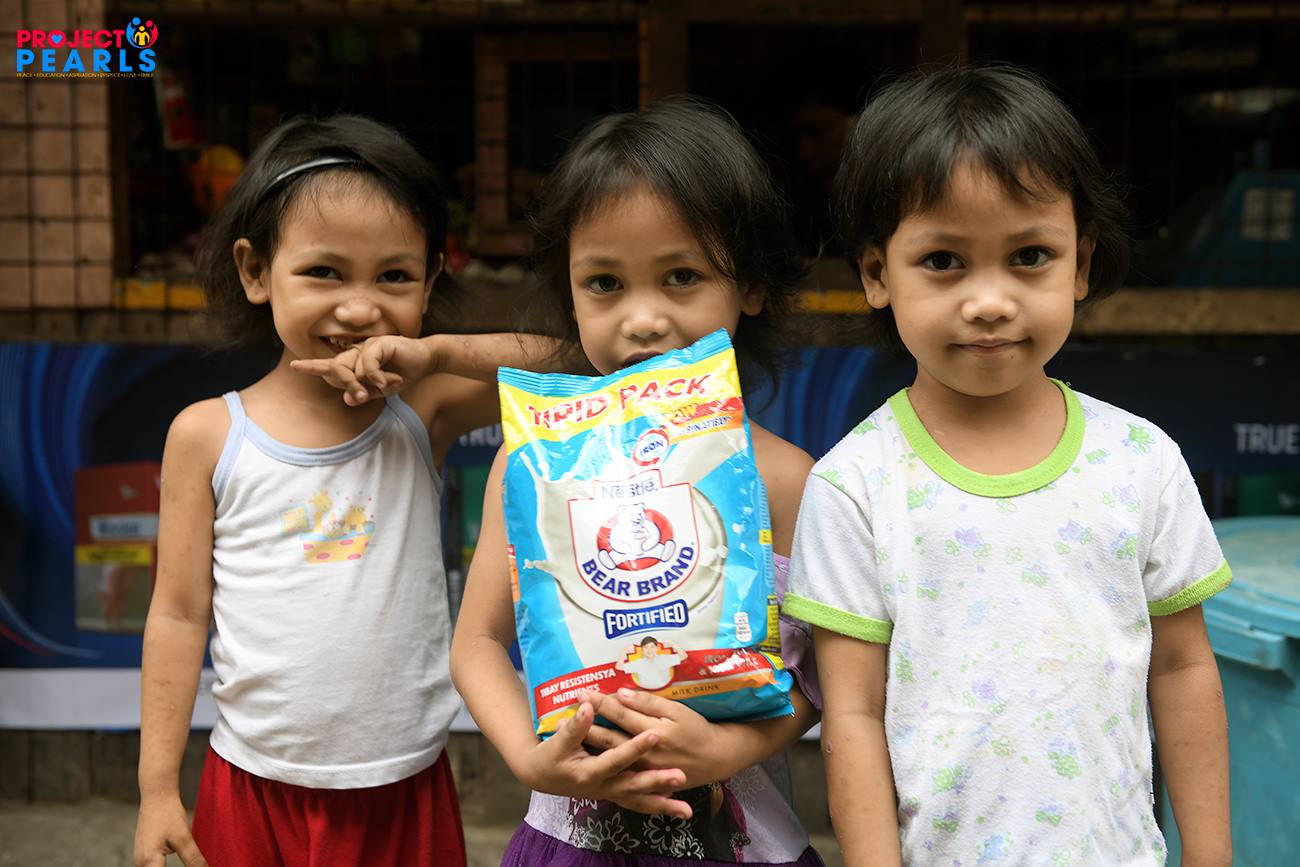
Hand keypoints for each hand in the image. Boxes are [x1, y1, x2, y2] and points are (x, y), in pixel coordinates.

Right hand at [134, 795, 207, 866]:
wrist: (157, 796)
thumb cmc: (168, 814)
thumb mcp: (184, 838)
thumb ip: (194, 859)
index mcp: (149, 862)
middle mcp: (141, 864)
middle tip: (197, 866)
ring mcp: (141, 859)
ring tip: (194, 864)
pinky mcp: (145, 854)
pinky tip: (182, 861)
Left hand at [290, 335, 434, 405]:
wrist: (426, 361)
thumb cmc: (404, 373)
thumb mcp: (383, 390)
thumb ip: (365, 393)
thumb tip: (346, 399)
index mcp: (356, 361)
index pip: (332, 366)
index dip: (313, 366)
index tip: (295, 366)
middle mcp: (358, 351)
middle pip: (338, 368)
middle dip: (346, 384)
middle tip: (362, 395)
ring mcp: (368, 345)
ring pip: (355, 369)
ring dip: (370, 383)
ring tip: (386, 385)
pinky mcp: (380, 343)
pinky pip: (368, 363)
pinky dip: (377, 375)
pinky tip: (389, 380)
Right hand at [520, 700, 692, 818]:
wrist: (541, 776)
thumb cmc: (548, 757)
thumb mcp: (556, 742)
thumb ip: (574, 726)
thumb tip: (587, 706)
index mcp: (588, 773)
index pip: (616, 759)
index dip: (634, 747)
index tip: (654, 735)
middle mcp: (602, 787)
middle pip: (634, 785)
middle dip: (658, 781)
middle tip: (681, 775)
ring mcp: (609, 793)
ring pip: (640, 801)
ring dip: (663, 803)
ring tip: (686, 809)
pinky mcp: (614, 794)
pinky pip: (639, 804)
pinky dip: (657, 806)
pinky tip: (677, 808)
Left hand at [579, 688, 747, 787]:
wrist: (715, 758)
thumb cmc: (697, 729)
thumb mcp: (677, 711)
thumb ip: (648, 704)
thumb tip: (621, 694)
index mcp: (653, 733)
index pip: (620, 714)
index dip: (599, 703)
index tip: (581, 692)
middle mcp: (644, 755)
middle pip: (608, 737)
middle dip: (585, 724)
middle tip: (564, 713)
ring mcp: (642, 771)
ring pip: (608, 758)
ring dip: (588, 745)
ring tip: (568, 735)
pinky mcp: (643, 781)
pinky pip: (616, 774)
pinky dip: (600, 765)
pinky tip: (584, 758)